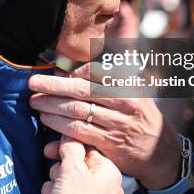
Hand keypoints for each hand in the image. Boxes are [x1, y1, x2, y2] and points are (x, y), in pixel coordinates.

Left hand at [29, 64, 180, 189]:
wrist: (161, 153)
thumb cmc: (142, 115)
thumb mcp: (138, 87)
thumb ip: (118, 68)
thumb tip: (106, 40)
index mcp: (128, 85)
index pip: (94, 72)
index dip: (72, 73)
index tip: (60, 76)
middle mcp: (124, 103)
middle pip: (81, 90)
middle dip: (53, 86)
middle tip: (33, 83)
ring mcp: (117, 124)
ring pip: (77, 111)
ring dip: (51, 106)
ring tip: (35, 102)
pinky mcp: (109, 144)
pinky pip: (78, 132)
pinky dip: (59, 126)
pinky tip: (47, 120)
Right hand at [41, 135, 122, 193]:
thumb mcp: (72, 171)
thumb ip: (71, 149)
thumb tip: (69, 134)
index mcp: (106, 171)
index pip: (86, 148)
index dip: (66, 146)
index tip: (51, 148)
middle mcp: (102, 185)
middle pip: (74, 165)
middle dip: (58, 171)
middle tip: (54, 178)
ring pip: (66, 183)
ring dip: (53, 187)